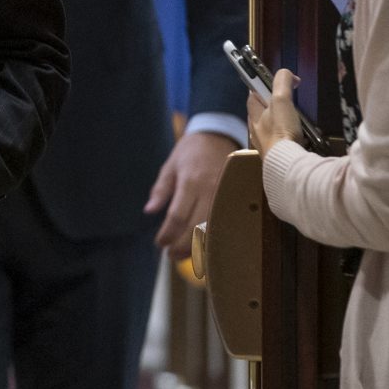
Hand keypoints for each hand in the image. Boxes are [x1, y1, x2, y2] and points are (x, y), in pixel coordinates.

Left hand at [144, 130, 235, 258]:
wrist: (219, 133)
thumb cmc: (191, 150)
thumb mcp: (170, 166)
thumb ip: (161, 190)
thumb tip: (150, 211)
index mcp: (190, 182)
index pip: (178, 217)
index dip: (168, 234)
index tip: (160, 243)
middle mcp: (210, 190)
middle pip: (197, 227)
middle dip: (182, 246)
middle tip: (170, 255)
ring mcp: (226, 194)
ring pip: (213, 228)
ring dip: (199, 245)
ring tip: (186, 254)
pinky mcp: (238, 196)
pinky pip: (226, 222)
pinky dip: (215, 236)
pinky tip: (205, 244)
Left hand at [248, 69, 306, 152]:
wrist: (288, 164)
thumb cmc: (281, 131)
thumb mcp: (281, 100)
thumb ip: (282, 83)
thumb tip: (285, 73)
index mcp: (253, 116)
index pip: (252, 96)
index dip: (262, 87)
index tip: (274, 83)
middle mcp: (256, 131)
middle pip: (263, 112)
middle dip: (275, 105)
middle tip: (291, 101)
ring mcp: (266, 144)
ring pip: (273, 127)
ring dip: (284, 122)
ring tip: (299, 119)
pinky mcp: (277, 155)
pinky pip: (283, 141)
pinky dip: (291, 136)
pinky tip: (302, 137)